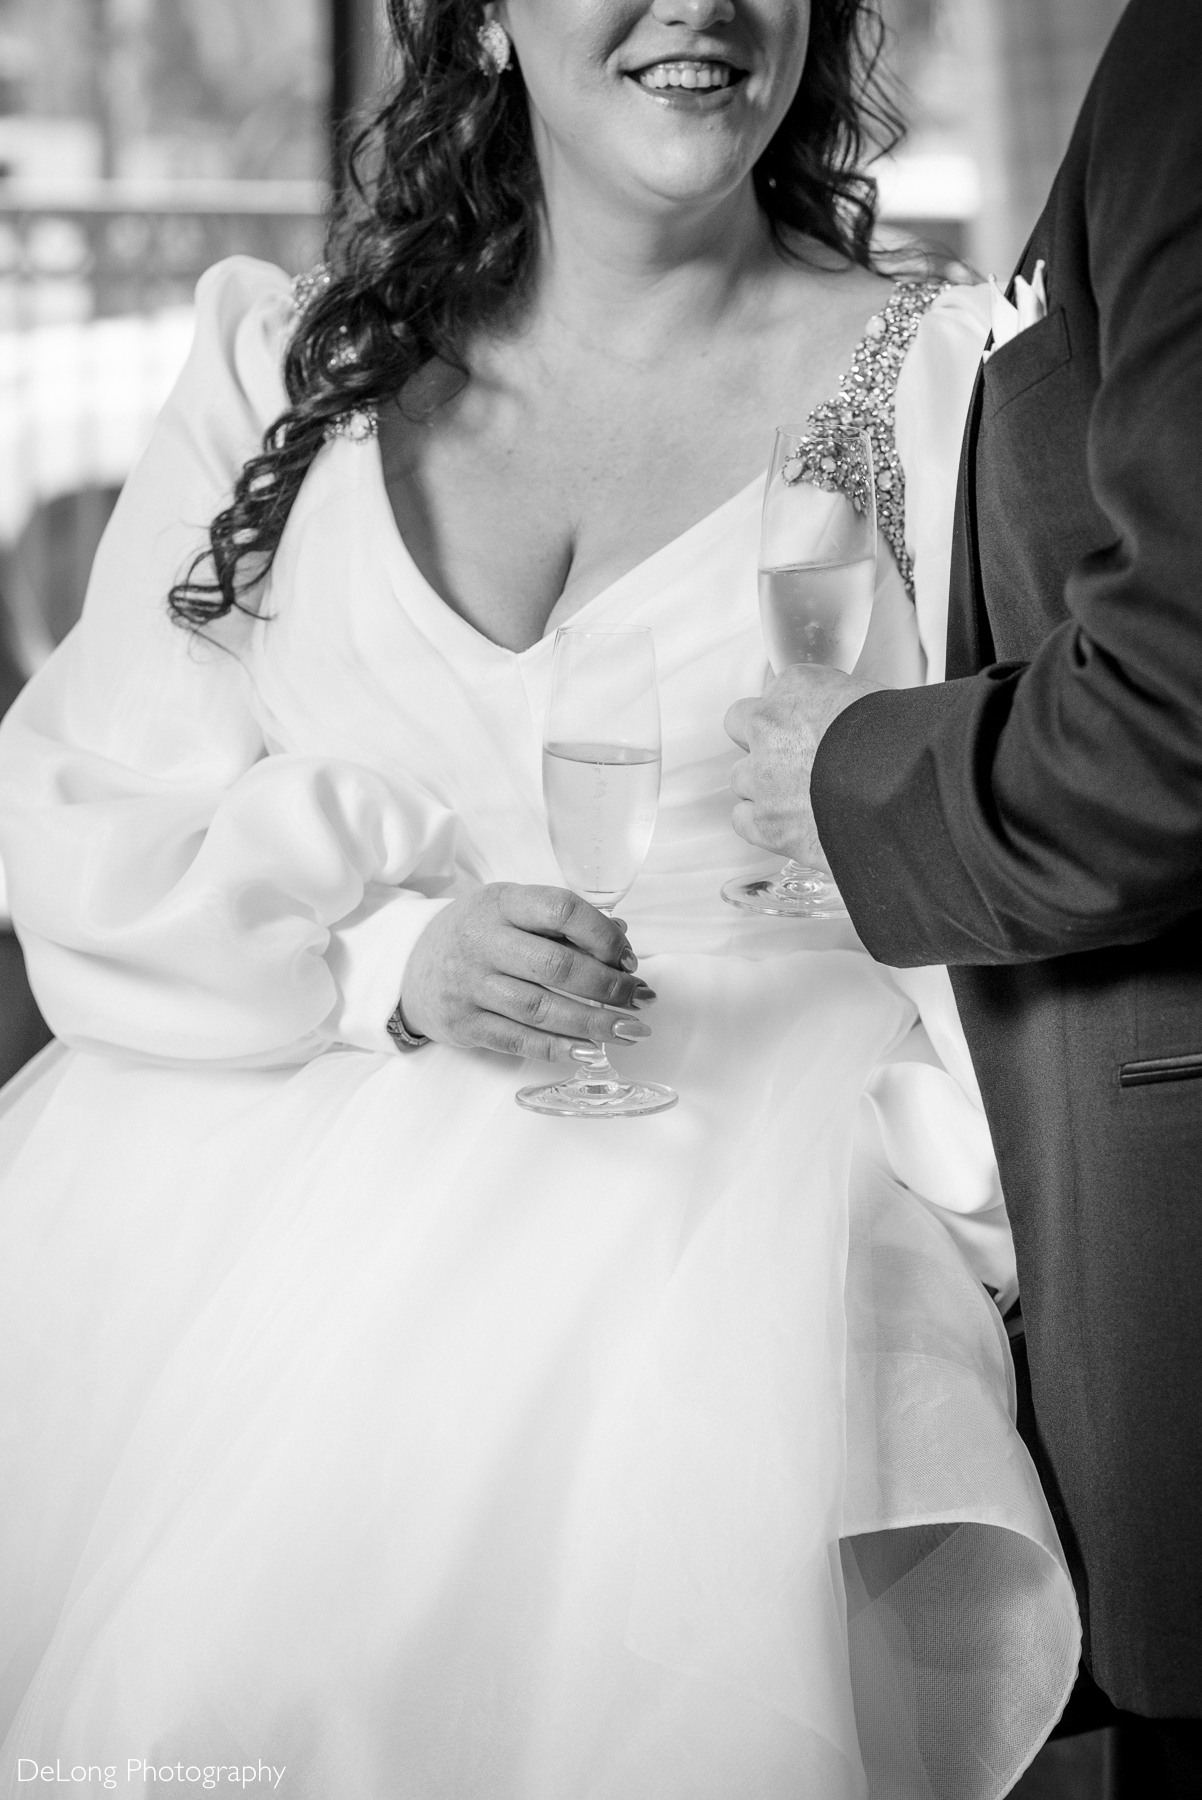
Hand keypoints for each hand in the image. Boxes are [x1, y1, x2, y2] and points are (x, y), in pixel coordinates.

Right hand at [398, 883, 654, 1059]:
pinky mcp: (466, 1024)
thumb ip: (562, 922)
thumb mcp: (510, 909)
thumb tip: (621, 941)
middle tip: (638, 998)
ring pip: (542, 1009)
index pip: (560, 910)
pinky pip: (520, 1041)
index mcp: (500, 904)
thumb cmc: (477, 934)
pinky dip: (560, 1048)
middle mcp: (483, 943)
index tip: (626, 956)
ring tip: (629, 1030)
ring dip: (593, 1023)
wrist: (410, 966)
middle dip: (607, 986)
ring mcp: (471, 986)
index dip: (602, 935)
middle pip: (556, 967)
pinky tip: (591, 1051)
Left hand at [725, 664, 881, 867]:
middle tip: (795, 760)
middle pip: (743, 728)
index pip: (775, 693)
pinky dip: (760, 824)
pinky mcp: (766, 821)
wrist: (901, 789)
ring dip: (764, 785)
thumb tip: (840, 723)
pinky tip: (786, 825)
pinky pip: (742, 820)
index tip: (805, 728)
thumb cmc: (902, 742)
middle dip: (765, 743)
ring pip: (742, 777)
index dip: (790, 715)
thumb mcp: (873, 700)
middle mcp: (769, 727)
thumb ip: (840, 707)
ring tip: (799, 797)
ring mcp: (762, 775)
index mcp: (798, 686)